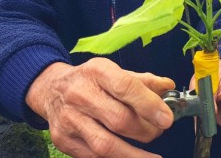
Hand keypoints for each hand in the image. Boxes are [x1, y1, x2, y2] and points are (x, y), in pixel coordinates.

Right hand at [25, 58, 174, 156]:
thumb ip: (143, 80)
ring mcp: (70, 120)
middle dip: (146, 130)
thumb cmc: (90, 80)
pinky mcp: (64, 141)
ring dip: (134, 154)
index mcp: (97, 71)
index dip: (149, 104)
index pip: (125, 87)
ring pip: (106, 144)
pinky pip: (94, 157)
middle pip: (119, 120)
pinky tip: (129, 155)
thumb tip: (168, 86)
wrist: (51, 90)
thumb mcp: (114, 71)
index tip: (167, 118)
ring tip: (151, 155)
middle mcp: (80, 94)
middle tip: (159, 131)